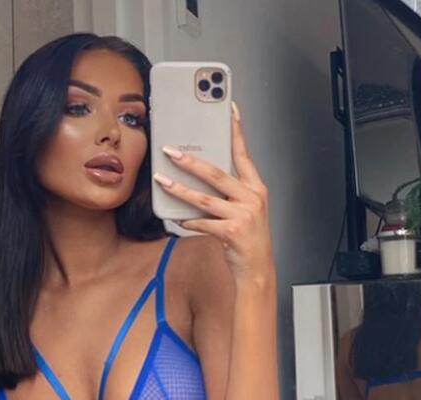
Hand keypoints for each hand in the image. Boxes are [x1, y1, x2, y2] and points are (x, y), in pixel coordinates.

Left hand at [153, 100, 273, 284]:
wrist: (258, 269)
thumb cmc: (249, 239)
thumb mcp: (246, 210)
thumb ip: (229, 192)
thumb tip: (200, 177)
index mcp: (256, 188)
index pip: (244, 154)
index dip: (236, 131)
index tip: (228, 109)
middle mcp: (252, 198)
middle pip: (217, 174)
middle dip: (191, 161)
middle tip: (171, 151)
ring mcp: (243, 215)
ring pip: (204, 198)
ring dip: (180, 189)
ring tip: (162, 180)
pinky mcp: (231, 232)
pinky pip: (202, 223)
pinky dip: (187, 220)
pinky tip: (176, 218)